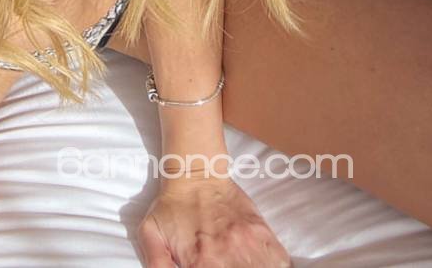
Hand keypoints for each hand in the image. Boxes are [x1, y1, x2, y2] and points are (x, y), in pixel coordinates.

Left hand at [136, 174, 291, 266]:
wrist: (195, 172)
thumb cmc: (172, 206)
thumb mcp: (151, 234)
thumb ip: (157, 264)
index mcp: (200, 263)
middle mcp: (227, 257)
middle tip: (229, 263)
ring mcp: (249, 245)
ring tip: (245, 262)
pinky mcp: (263, 233)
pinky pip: (280, 262)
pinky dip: (274, 264)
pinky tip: (261, 263)